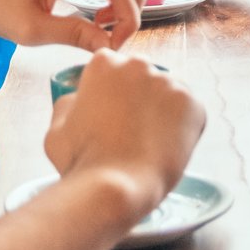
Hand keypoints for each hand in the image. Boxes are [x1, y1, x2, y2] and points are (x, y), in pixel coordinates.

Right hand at [45, 51, 205, 215]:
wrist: (116, 186)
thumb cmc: (83, 160)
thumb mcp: (56, 127)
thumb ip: (68, 103)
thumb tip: (78, 97)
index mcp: (104, 63)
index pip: (112, 69)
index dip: (111, 94)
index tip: (111, 115)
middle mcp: (139, 64)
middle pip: (142, 78)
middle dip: (138, 99)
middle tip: (131, 131)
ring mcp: (168, 82)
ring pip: (168, 94)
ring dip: (162, 112)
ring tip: (149, 143)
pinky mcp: (192, 103)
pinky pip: (190, 112)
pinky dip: (183, 128)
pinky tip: (166, 146)